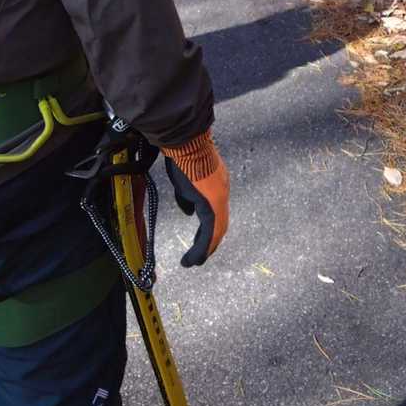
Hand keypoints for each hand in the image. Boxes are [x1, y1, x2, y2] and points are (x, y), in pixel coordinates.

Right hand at [161, 132, 229, 266]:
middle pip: (220, 223)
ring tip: (195, 262)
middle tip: (201, 256)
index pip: (216, 211)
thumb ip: (187, 198)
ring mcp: (219, 199)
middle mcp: (222, 192)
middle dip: (210, 241)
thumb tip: (188, 212)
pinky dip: (203, 248)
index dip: (210, 227)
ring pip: (217, 231)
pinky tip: (195, 258)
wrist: (187, 144)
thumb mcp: (184, 180)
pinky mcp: (213, 204)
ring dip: (206, 248)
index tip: (201, 239)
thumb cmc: (184, 156)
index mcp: (217, 185)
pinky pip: (210, 232)